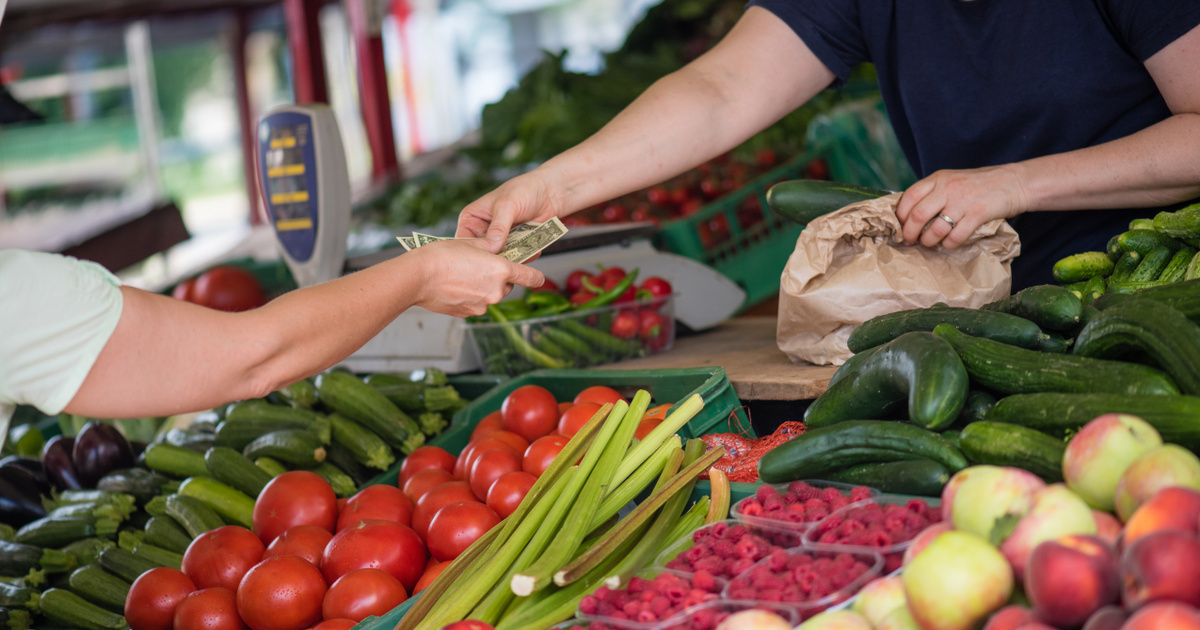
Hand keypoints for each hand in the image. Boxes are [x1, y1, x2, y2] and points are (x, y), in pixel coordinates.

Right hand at [408, 239, 543, 316]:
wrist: (417, 277)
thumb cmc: (441, 256)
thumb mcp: (470, 243)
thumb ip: (491, 245)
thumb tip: (500, 245)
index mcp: (501, 271)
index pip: (530, 277)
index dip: (535, 275)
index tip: (538, 276)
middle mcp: (496, 291)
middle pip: (507, 285)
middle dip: (500, 277)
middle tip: (483, 266)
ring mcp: (482, 305)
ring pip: (491, 295)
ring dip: (484, 287)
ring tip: (465, 274)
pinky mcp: (468, 313)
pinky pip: (476, 303)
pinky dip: (471, 296)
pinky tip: (456, 285)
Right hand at [457, 171, 564, 252]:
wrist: (549, 192)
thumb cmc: (524, 190)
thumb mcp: (507, 205)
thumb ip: (499, 226)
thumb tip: (493, 246)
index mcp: (471, 219)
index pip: (464, 240)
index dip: (472, 252)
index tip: (484, 260)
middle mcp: (482, 232)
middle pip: (482, 254)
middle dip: (493, 259)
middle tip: (503, 265)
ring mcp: (499, 241)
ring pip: (499, 259)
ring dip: (510, 260)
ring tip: (520, 259)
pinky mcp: (514, 246)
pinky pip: (516, 259)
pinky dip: (524, 258)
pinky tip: (533, 251)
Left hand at [895, 165, 1029, 247]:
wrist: (1013, 182)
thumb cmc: (979, 184)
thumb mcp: (952, 180)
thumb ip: (933, 192)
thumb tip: (909, 213)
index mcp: (938, 178)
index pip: (908, 197)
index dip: (900, 215)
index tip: (899, 226)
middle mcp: (947, 188)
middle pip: (917, 216)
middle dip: (909, 233)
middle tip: (909, 241)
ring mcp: (962, 202)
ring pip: (935, 229)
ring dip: (928, 241)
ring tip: (928, 243)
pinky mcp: (977, 214)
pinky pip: (955, 237)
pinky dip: (948, 244)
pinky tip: (948, 243)